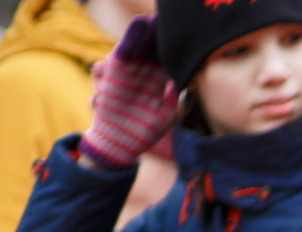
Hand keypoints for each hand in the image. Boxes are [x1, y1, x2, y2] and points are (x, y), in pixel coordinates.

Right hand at [79, 17, 178, 172]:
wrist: (119, 141)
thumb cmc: (145, 131)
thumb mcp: (165, 118)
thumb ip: (173, 102)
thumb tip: (178, 85)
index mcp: (162, 81)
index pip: (170, 60)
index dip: (176, 48)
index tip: (186, 37)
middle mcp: (147, 72)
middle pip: (154, 48)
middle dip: (159, 34)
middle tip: (167, 21)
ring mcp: (131, 70)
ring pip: (139, 46)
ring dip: (143, 32)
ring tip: (150, 21)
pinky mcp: (115, 70)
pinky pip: (121, 52)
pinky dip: (127, 40)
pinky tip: (137, 27)